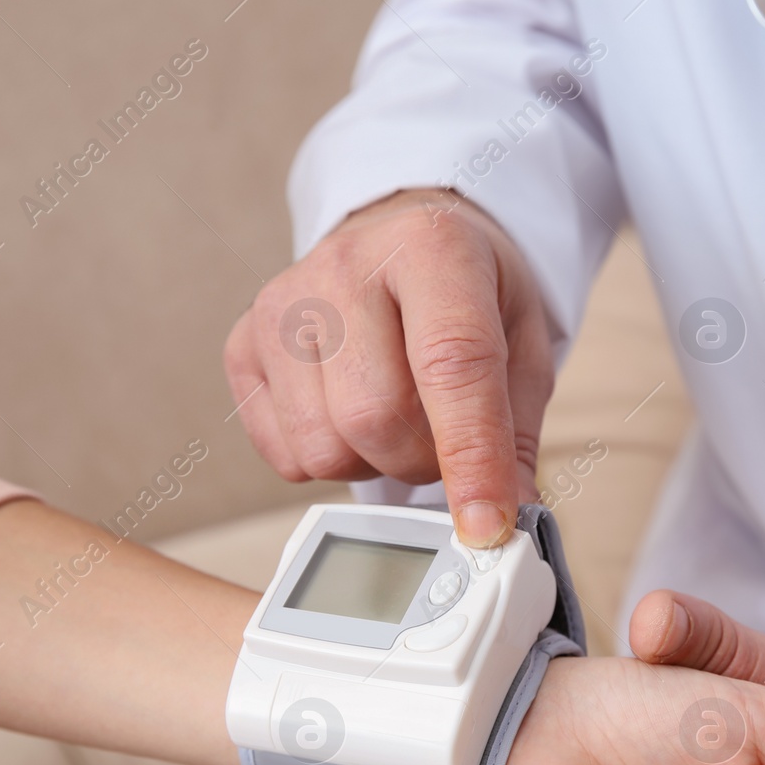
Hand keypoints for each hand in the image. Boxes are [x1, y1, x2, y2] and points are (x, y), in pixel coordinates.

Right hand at [224, 188, 551, 546]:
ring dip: (373, 463)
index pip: (451, 364)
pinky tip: (348, 415)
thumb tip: (509, 515)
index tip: (486, 526)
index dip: (472, 456)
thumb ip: (515, 430)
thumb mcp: (520, 340)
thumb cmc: (465, 291)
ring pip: (325, 447)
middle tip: (445, 442)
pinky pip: (284, 456)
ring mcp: (281, 304)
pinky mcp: (243, 345)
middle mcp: (345, 266)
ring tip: (396, 420)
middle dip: (423, 461)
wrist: (399, 239)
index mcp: (432, 247)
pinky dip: (329, 461)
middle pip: (375, 417)